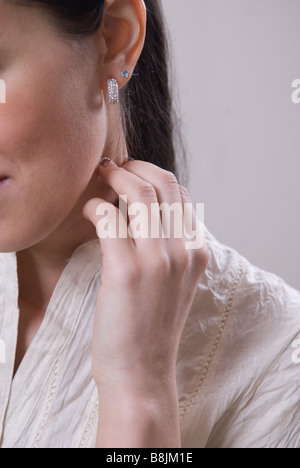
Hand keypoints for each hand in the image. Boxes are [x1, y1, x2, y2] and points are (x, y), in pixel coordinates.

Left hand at [83, 159, 208, 395]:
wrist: (141, 373)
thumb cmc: (151, 328)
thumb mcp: (175, 285)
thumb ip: (170, 249)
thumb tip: (144, 213)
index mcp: (196, 252)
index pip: (182, 195)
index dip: (155, 175)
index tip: (134, 173)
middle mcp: (182, 250)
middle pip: (163, 184)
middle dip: (135, 166)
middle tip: (114, 166)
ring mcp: (157, 259)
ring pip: (139, 193)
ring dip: (116, 176)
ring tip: (100, 176)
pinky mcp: (126, 269)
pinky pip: (110, 217)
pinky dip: (97, 205)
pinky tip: (89, 210)